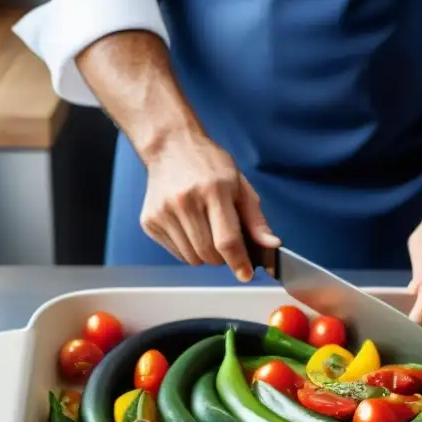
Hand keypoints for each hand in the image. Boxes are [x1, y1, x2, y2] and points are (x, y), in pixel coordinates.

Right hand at [141, 130, 279, 280]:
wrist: (171, 146)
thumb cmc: (209, 165)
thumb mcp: (239, 185)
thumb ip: (255, 219)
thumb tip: (271, 245)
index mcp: (214, 190)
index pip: (227, 240)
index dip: (238, 262)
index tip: (245, 274)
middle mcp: (185, 201)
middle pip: (209, 253)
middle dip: (223, 258)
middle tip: (226, 242)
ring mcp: (164, 212)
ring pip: (192, 258)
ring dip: (205, 254)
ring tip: (206, 231)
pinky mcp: (150, 221)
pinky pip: (176, 253)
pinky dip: (188, 250)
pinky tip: (190, 228)